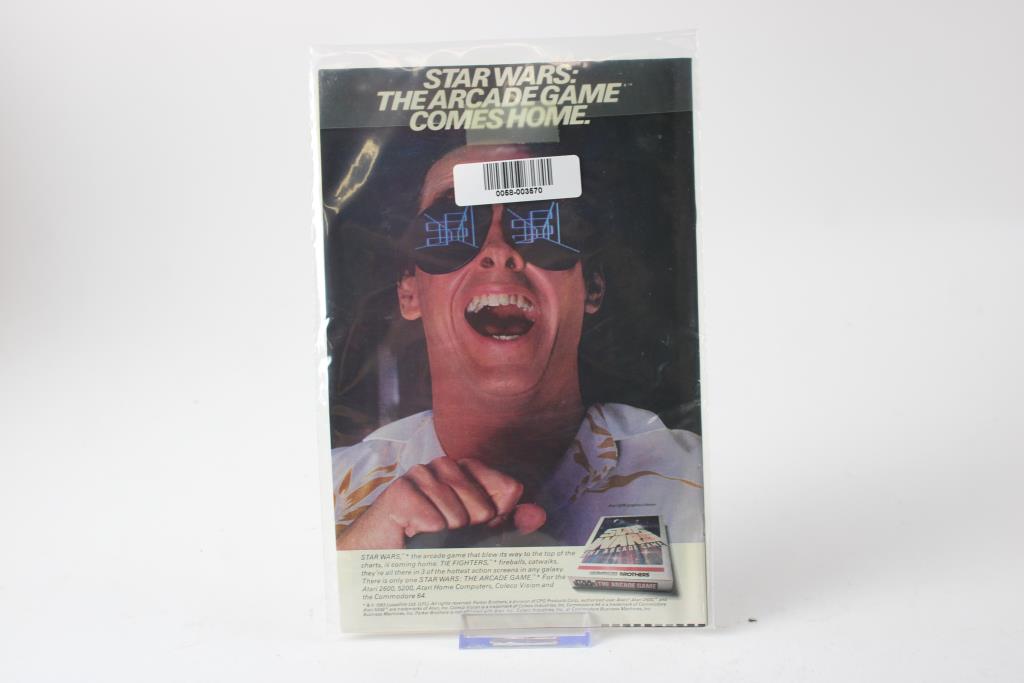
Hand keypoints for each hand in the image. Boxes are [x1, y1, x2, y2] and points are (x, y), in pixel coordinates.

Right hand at [336, 457, 546, 549]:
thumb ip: (511, 524)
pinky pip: (435, 521)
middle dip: (470, 529)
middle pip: (486, 504)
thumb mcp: (479, 537)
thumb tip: (537, 514)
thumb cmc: (431, 547)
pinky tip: (413, 534)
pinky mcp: (400, 492)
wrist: (382, 563)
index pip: (508, 488)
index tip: (474, 527)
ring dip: (447, 535)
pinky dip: (428, 537)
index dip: (496, 518)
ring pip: (460, 514)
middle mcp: (445, 466)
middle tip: (446, 535)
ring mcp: (421, 475)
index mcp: (467, 471)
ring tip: (428, 536)